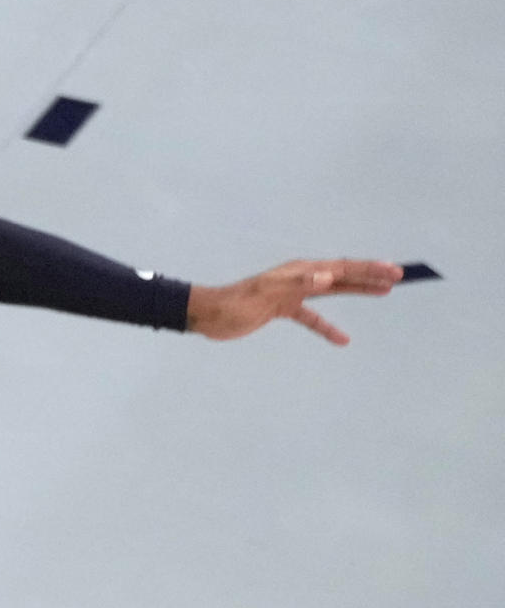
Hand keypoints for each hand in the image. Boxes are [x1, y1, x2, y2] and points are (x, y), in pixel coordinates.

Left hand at [187, 258, 402, 344]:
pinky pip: (311, 318)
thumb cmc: (234, 303)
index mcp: (299, 271)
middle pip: (343, 275)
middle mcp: (299, 278)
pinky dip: (327, 327)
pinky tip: (343, 339)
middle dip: (371, 275)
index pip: (342, 267)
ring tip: (385, 292)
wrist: (208, 316)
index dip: (369, 269)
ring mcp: (291, 293)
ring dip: (358, 290)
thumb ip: (296, 284)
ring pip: (332, 291)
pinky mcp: (282, 309)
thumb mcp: (266, 293)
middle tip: (399, 276)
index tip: (394, 271)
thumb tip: (327, 277)